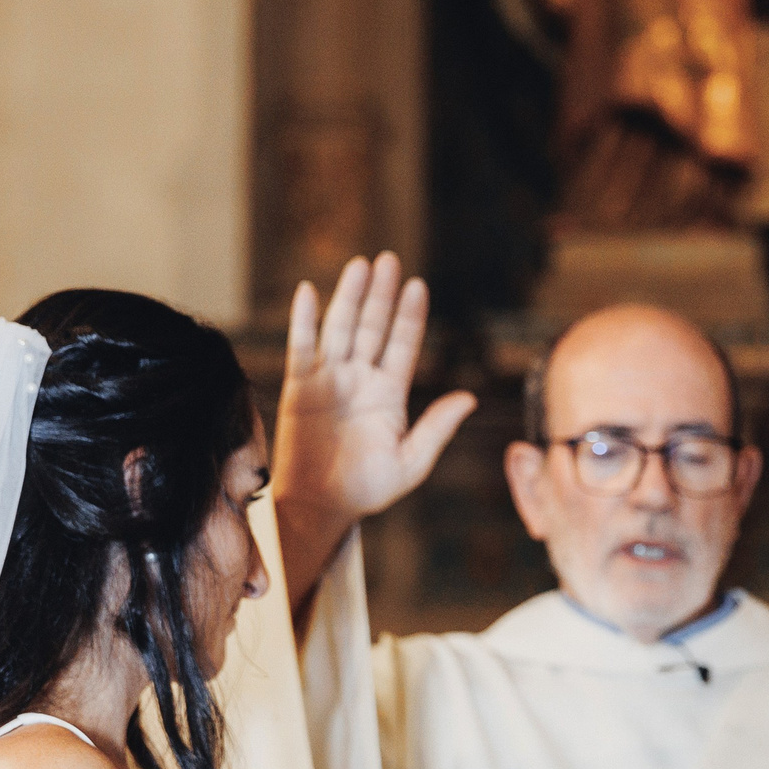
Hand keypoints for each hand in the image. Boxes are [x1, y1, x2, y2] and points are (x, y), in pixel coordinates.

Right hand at [273, 251, 474, 526]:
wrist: (320, 508)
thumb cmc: (367, 490)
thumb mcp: (411, 463)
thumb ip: (437, 429)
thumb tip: (470, 398)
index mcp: (390, 394)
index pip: (403, 345)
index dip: (410, 316)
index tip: (418, 286)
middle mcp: (360, 380)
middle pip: (373, 327)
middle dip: (381, 295)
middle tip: (389, 260)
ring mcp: (329, 380)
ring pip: (341, 329)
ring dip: (349, 297)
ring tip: (360, 265)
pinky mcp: (298, 388)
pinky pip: (301, 348)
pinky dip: (304, 320)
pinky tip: (309, 292)